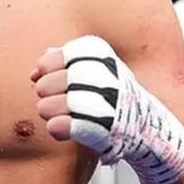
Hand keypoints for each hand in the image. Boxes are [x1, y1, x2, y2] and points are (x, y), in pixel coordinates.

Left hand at [32, 35, 183, 183]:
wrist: (147, 130)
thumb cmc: (111, 98)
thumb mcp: (93, 72)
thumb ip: (64, 66)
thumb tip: (35, 72)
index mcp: (107, 59)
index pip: (69, 53)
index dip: (49, 62)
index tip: (41, 72)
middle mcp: (113, 79)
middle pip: (64, 79)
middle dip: (46, 87)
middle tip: (43, 95)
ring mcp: (112, 105)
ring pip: (68, 103)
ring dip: (48, 108)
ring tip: (47, 111)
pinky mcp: (109, 130)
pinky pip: (74, 126)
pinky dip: (58, 127)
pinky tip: (55, 127)